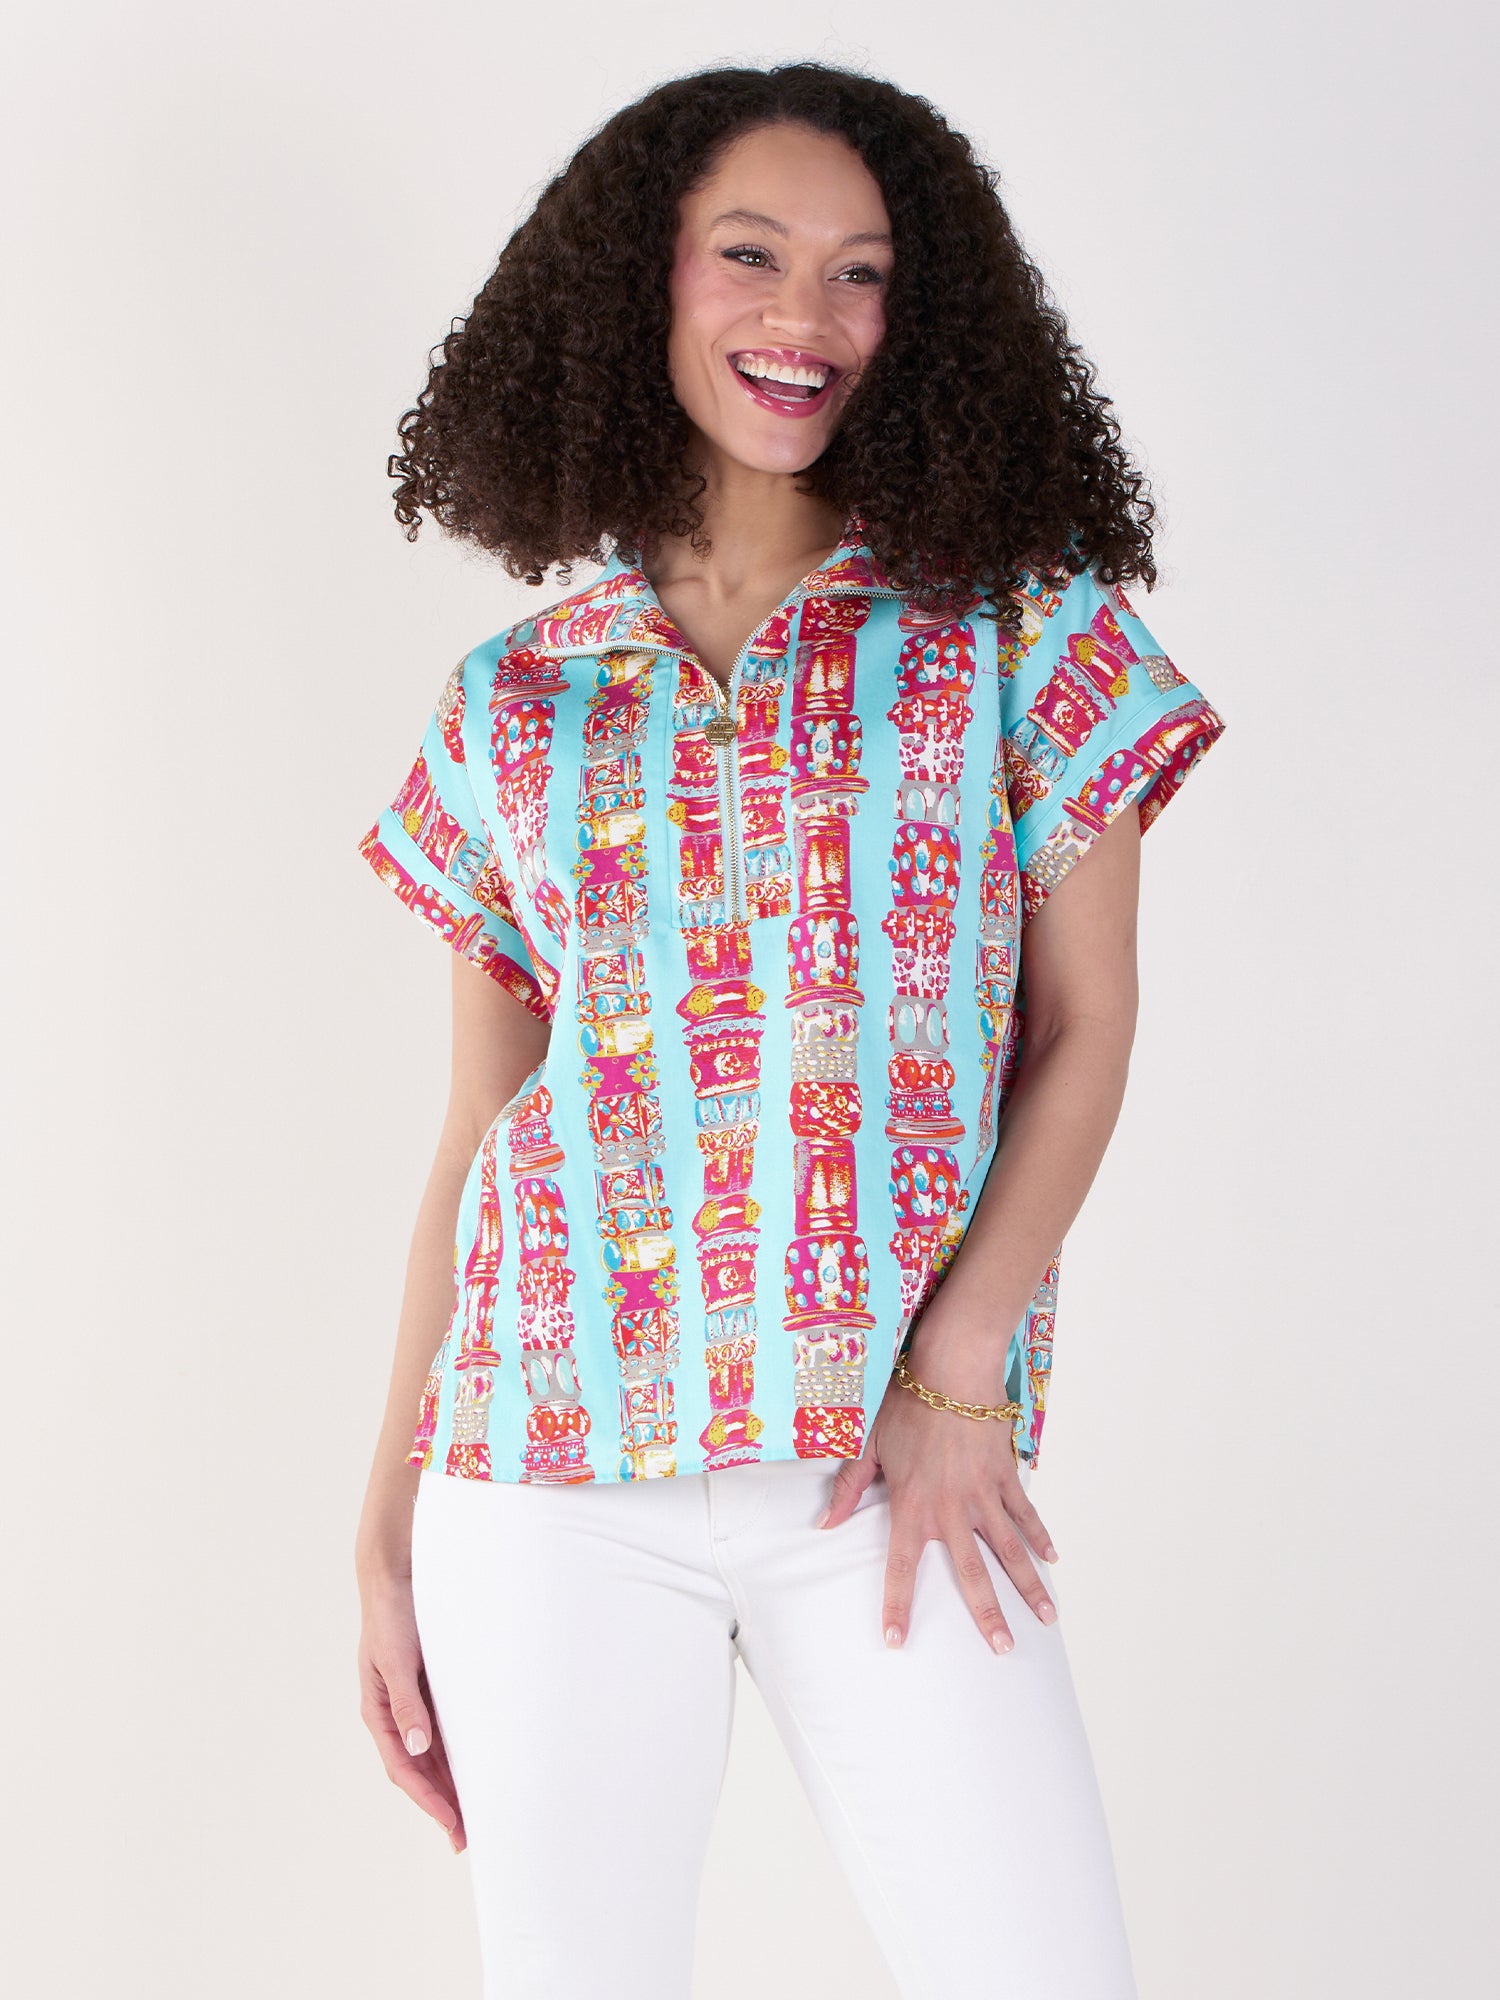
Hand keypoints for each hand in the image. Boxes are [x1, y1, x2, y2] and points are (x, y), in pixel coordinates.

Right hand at [357, 1570, 466, 1852]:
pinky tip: (475, 1766)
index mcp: (379, 1712)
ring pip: (433, 1754)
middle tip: (467, 1836)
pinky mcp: (429, 1686)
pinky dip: (456, 1752)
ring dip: (450, 1782)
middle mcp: (396, 1713)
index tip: (451, 1824)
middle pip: (419, 1769)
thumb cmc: (391, 1616)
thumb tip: (418, 1748)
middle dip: (441, 1802)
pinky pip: (444, 1729)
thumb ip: (406, 1704)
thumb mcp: (395, 1661)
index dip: (427, 1799)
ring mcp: (412, 1701)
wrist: (396, 1575)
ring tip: (474, 1813)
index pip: (404, 1768)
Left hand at [818, 1364, 1059, 1653]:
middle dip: (989, 1616)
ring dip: (1029, 1586)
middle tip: (1003, 1650)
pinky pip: (1025, 1513)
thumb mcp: (869, 1443)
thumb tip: (826, 1522)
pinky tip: (1053, 1559)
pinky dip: (1040, 1536)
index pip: (902, 1568)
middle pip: (973, 1574)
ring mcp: (985, 1495)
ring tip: (1046, 1618)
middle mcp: (952, 1509)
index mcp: (913, 1506)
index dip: (898, 1606)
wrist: (952, 1369)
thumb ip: (850, 1487)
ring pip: (1010, 1550)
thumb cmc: (906, 1403)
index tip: (898, 1641)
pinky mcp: (1006, 1475)